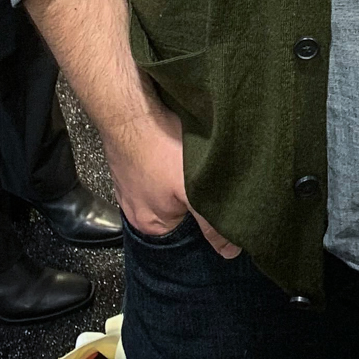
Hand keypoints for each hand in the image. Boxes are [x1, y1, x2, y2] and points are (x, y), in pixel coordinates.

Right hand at [105, 99, 241, 258]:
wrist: (129, 106)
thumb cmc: (158, 147)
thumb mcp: (191, 190)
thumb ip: (211, 223)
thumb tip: (229, 251)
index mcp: (149, 225)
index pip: (186, 237)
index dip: (208, 224)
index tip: (225, 209)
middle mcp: (135, 207)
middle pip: (176, 213)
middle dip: (196, 201)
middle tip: (214, 182)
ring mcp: (132, 181)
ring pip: (167, 189)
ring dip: (183, 179)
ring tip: (199, 165)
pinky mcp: (133, 157)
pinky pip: (157, 168)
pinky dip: (170, 161)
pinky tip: (180, 148)